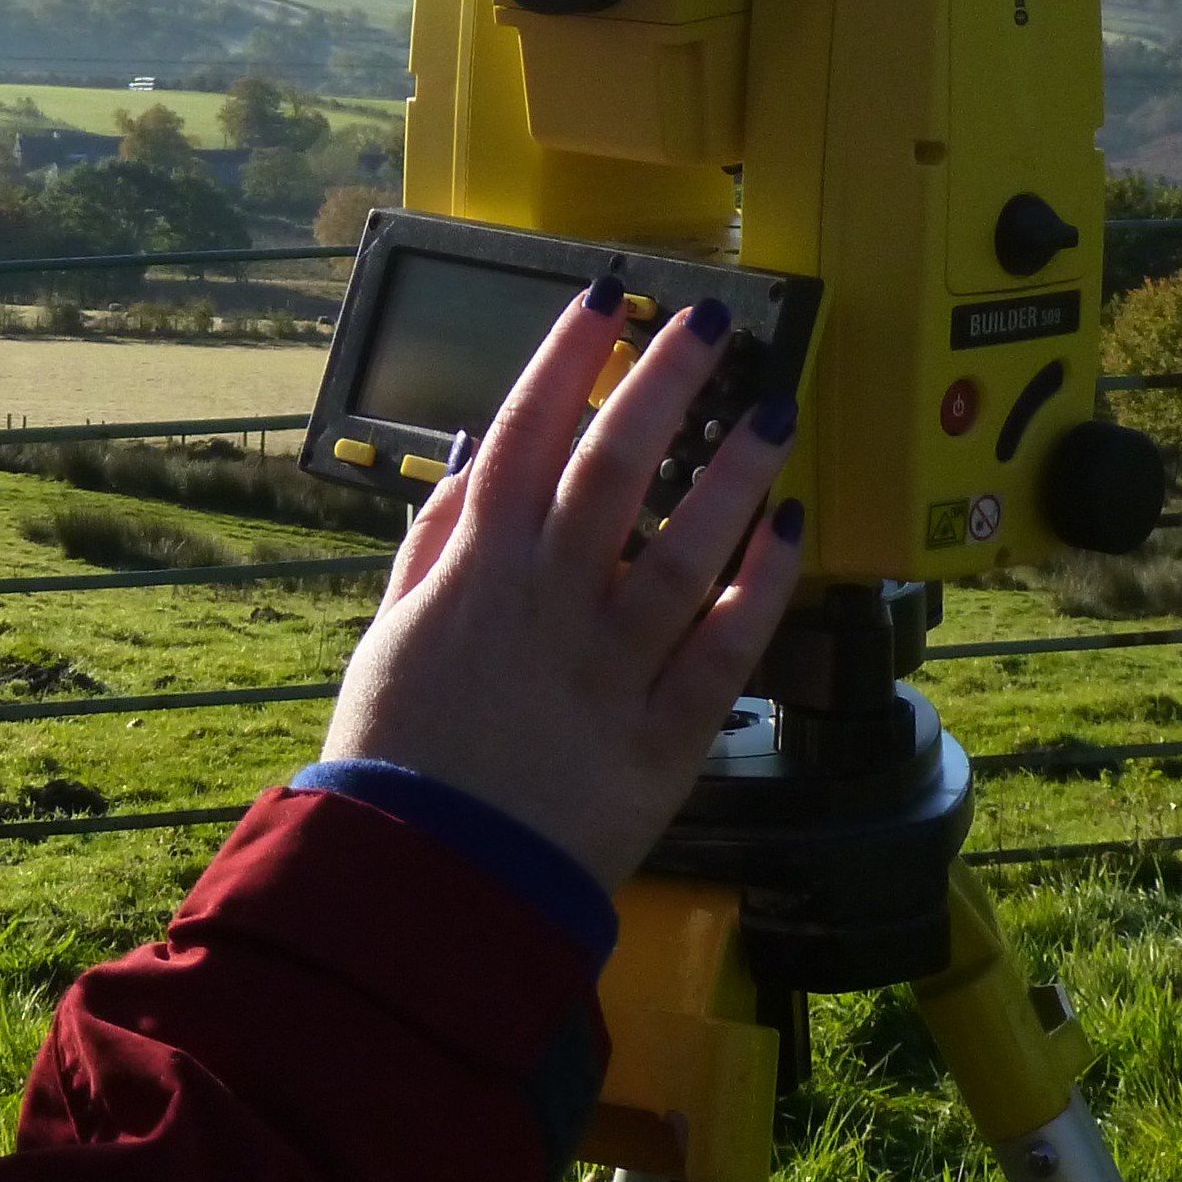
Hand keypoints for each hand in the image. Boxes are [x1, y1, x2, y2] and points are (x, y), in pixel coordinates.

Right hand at [319, 281, 805, 890]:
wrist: (431, 885)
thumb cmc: (399, 757)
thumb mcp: (389, 635)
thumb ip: (432, 546)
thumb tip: (470, 461)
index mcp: (476, 571)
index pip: (525, 434)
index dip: (567, 357)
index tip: (607, 296)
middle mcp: (548, 603)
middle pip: (615, 469)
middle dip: (667, 384)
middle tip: (716, 325)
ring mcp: (611, 668)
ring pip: (687, 549)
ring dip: (736, 474)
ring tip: (775, 413)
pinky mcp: (663, 738)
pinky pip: (726, 651)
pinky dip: (763, 590)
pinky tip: (791, 533)